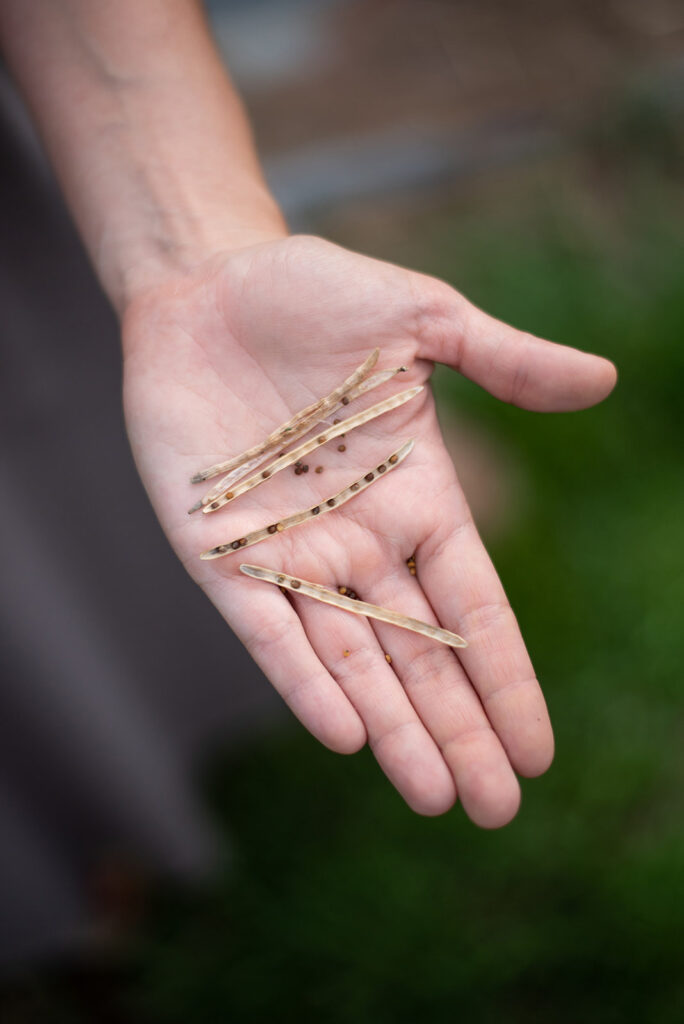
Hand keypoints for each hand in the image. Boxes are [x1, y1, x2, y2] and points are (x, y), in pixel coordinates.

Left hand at [123, 235, 615, 826]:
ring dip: (392, 728)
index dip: (506, 675)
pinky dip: (303, 680)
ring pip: (351, 660)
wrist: (207, 286)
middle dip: (459, 730)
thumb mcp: (422, 321)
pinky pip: (267, 630)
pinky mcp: (219, 553)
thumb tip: (606, 382)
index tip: (538, 748)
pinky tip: (343, 735)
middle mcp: (359, 542)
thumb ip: (506, 361)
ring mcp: (290, 553)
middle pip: (420, 654)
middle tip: (497, 809)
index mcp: (416, 497)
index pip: (474, 605)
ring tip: (433, 796)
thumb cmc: (314, 297)